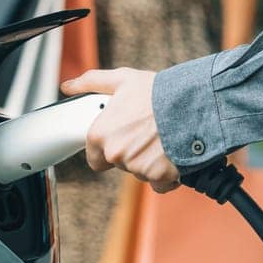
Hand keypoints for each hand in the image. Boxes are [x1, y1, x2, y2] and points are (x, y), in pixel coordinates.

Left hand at [61, 68, 179, 192]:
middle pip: (119, 164)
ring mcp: (136, 167)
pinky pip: (160, 183)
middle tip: (147, 133)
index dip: (108, 148)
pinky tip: (173, 154)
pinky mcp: (159, 177)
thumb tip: (67, 86)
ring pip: (140, 172)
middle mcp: (115, 153)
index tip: (121, 137)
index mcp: (100, 133)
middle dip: (132, 152)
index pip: (94, 157)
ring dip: (150, 161)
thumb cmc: (158, 90)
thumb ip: (91, 82)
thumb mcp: (123, 79)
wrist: (194, 103)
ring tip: (163, 137)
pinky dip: (166, 174)